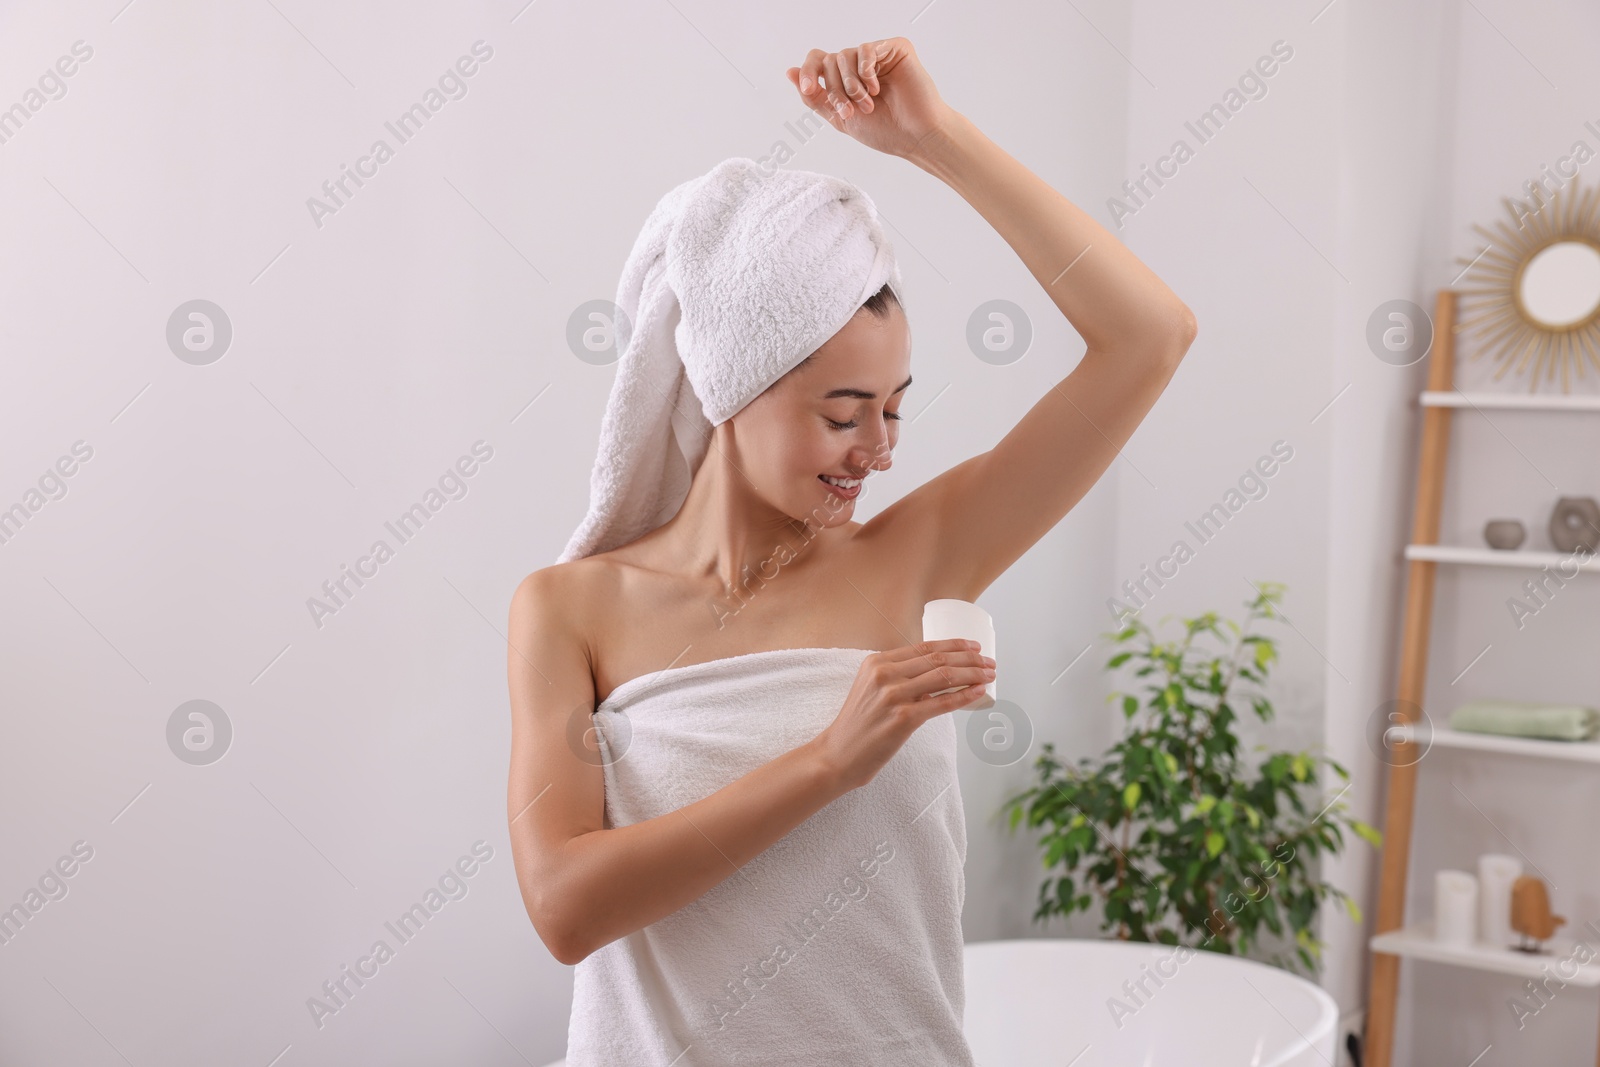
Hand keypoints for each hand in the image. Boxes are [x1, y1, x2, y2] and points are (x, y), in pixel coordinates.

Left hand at [785, 38, 956, 160]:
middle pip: (829, 60)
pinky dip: (866, 71)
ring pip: (845, 55)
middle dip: (835, 89)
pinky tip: (876, 88)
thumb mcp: (839, 118)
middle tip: (850, 110)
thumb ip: (815, 97)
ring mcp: (877, 55)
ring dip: (851, 84)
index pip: (817, 60)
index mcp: (845, 78)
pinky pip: (866, 49)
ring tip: (868, 104)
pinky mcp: (895, 49)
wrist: (914, 136)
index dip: (809, 71)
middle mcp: (859, 64)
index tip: (809, 88)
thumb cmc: (884, 130)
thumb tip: (790, 72)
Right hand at [810, 639, 995, 791]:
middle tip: (990, 662)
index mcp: (877, 662)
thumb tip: (934, 674)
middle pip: (938, 659)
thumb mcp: (871, 688)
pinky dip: (964, 696)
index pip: (924, 647)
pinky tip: (979, 692)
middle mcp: (884, 674)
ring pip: (944, 677)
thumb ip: (896, 677)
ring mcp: (893, 696)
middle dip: (970, 658)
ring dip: (973, 674)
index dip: (955, 644)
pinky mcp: (902, 719)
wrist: (838, 754)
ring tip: (990, 675)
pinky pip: (942, 703)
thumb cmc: (860, 724)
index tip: (975, 647)